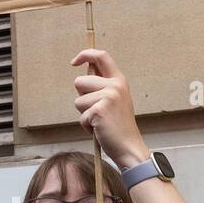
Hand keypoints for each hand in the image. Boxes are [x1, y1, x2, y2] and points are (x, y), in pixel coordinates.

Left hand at [71, 49, 148, 168]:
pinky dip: (86, 125)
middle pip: (79, 81)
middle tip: (97, 111)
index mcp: (119, 80)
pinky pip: (81, 116)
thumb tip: (84, 67)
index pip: (101, 56)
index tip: (74, 62)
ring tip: (100, 121)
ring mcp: (108, 97)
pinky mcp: (100, 110)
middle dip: (82, 98)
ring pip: (78, 100)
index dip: (85, 55)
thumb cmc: (117, 125)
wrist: (129, 147)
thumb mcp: (114, 99)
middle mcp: (115, 85)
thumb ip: (101, 84)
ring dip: (84, 114)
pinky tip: (100, 129)